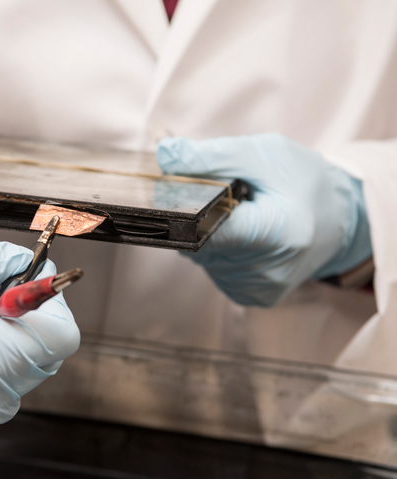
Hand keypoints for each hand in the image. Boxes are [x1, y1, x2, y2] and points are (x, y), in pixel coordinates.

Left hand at [157, 134, 371, 305]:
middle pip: (199, 243)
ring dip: (206, 232)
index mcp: (278, 235)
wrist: (340, 219)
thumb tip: (165, 154)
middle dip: (197, 216)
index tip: (181, 190)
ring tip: (237, 215)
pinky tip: (239, 234)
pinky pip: (213, 268)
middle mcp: (268, 271)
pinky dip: (217, 248)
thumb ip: (211, 156)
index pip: (210, 229)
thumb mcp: (262, 155)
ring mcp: (258, 288)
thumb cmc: (304, 182)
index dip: (187, 209)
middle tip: (220, 197)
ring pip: (200, 257)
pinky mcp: (252, 297)